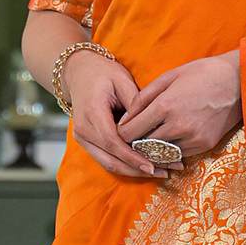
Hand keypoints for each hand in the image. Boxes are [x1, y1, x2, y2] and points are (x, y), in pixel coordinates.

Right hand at [66, 49, 182, 180]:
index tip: (153, 165)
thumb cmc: (104, 73)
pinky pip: (106, 159)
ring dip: (134, 171)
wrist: (80, 72)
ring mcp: (82, 138)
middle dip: (138, 169)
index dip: (133, 157)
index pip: (113, 142)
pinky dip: (126, 165)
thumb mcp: (123, 80)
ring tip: (160, 172)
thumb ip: (135, 104)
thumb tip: (151, 127)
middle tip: (165, 172)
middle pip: (111, 159)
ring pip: (108, 164)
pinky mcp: (87, 142)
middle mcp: (83, 129)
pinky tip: (146, 167)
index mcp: (92, 112)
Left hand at [115, 52, 241, 158]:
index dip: (122, 132)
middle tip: (135, 135)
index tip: (124, 128)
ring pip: (160, 153)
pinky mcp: (204, 145)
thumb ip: (143, 98)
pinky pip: (178, 154)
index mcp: (165, 106)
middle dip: (135, 142)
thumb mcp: (169, 77)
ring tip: (152, 137)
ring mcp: (192, 138)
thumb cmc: (202, 73)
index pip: (131, 132)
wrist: (239, 81)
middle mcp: (177, 126)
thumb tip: (126, 118)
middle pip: (143, 146)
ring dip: (153, 148)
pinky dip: (170, 150)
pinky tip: (171, 139)